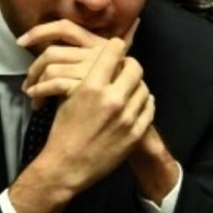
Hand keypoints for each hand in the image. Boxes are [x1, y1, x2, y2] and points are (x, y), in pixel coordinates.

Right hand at [9, 37, 154, 212]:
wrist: (67, 166)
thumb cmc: (62, 130)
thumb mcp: (68, 97)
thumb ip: (88, 77)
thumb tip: (104, 60)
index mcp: (92, 86)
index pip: (114, 51)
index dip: (115, 47)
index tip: (115, 49)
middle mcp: (113, 98)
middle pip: (135, 67)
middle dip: (129, 65)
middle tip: (123, 69)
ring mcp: (127, 117)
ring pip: (144, 87)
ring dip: (136, 85)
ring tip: (129, 88)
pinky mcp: (136, 133)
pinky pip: (149, 108)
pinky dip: (144, 102)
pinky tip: (137, 103)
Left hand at [19, 18, 138, 107]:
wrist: (114, 129)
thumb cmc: (113, 104)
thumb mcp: (114, 76)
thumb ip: (112, 53)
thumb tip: (131, 25)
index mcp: (100, 46)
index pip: (65, 28)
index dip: (41, 30)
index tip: (21, 41)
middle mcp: (96, 54)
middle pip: (52, 52)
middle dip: (34, 67)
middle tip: (27, 80)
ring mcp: (91, 71)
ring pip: (51, 68)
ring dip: (35, 82)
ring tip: (31, 93)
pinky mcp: (85, 89)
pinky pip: (55, 84)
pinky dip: (40, 92)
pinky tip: (36, 101)